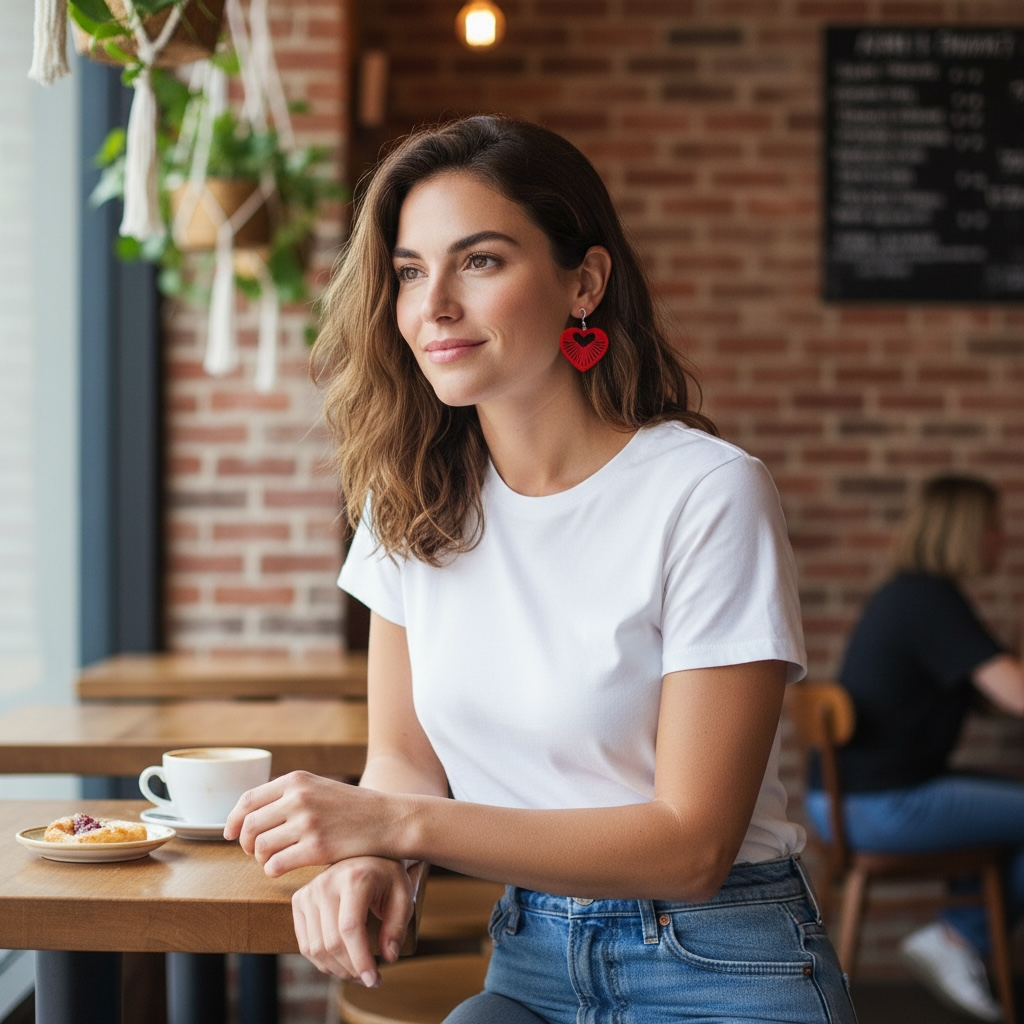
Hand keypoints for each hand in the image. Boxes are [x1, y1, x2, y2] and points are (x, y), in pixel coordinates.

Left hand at [224, 771, 392, 875]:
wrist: (387, 819)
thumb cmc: (351, 808)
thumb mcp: (319, 788)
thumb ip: (288, 795)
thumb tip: (249, 814)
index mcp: (296, 780)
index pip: (248, 800)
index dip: (233, 820)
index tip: (229, 834)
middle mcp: (298, 798)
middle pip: (249, 826)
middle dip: (245, 844)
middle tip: (254, 853)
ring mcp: (307, 823)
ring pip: (260, 848)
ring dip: (261, 859)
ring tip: (273, 860)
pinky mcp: (316, 848)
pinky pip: (275, 865)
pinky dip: (273, 871)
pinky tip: (283, 869)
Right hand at [292, 857, 415, 984]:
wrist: (365, 854)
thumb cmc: (387, 876)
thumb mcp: (402, 895)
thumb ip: (397, 926)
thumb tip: (389, 957)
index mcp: (354, 878)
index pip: (350, 928)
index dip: (361, 960)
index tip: (373, 980)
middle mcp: (326, 883)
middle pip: (331, 942)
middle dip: (351, 969)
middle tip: (370, 980)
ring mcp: (309, 891)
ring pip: (315, 948)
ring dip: (337, 969)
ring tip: (357, 972)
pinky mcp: (299, 900)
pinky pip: (305, 944)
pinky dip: (322, 962)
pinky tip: (341, 964)